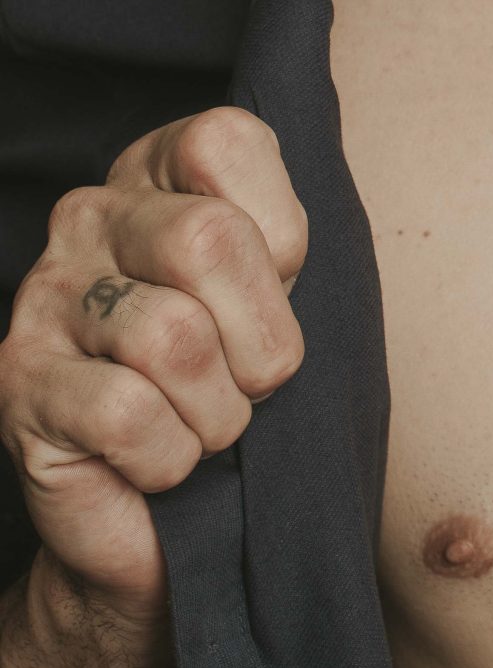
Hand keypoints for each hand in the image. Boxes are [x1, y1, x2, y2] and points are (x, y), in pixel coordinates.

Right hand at [0, 109, 306, 624]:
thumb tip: (291, 239)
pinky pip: (130, 414)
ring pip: (174, 336)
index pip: (222, 142)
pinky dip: (170, 458)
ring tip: (201, 425)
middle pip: (208, 238)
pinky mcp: (19, 383)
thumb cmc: (233, 389)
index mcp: (155, 173)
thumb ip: (285, 240)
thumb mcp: (282, 296)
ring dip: (218, 412)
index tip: (268, 289)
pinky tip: (154, 461)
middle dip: (261, 337)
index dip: (278, 235)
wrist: (166, 524)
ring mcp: (45, 297)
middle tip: (250, 382)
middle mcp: (89, 216)